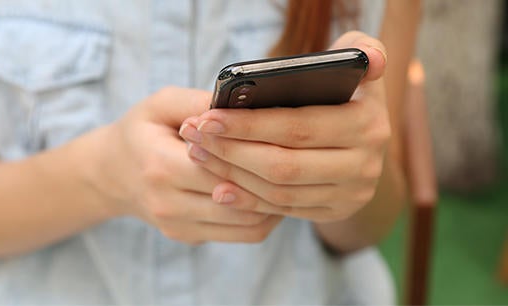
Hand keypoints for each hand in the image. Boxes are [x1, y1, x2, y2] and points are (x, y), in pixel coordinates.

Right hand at [88, 87, 281, 244]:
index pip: (222, 166)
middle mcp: (168, 204)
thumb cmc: (142, 132)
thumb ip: (198, 102)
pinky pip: (241, 235)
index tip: (284, 137)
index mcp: (160, 166)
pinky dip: (264, 216)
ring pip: (248, 225)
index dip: (256, 153)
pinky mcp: (189, 237)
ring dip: (275, 203)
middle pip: (240, 199)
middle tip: (300, 158)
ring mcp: (179, 226)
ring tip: (292, 177)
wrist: (112, 174)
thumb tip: (243, 105)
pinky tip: (273, 193)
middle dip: (273, 179)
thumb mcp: (161, 104)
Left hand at [179, 32, 389, 222]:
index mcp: (367, 124)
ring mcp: (351, 194)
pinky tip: (220, 187)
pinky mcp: (335, 211)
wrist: (364, 140)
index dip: (248, 125)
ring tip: (200, 154)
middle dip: (231, 151)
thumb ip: (360, 48)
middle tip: (194, 136)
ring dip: (233, 175)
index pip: (297, 128)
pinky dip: (249, 200)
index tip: (207, 117)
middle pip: (283, 165)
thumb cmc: (346, 91)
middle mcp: (364, 165)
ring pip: (279, 191)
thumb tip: (370, 60)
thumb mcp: (356, 65)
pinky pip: (284, 210)